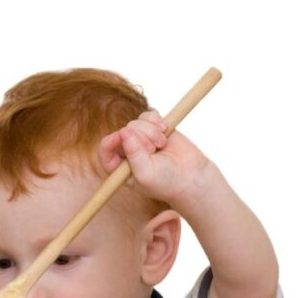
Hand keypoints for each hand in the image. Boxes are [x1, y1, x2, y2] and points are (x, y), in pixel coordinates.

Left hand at [98, 110, 212, 208]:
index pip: (105, 150)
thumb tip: (124, 131)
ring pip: (136, 123)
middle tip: (153, 149)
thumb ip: (134, 154)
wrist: (192, 176)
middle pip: (123, 132)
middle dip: (140, 137)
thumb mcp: (146, 173)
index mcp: (118, 166)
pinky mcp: (154, 128)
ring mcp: (140, 138)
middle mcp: (126, 151)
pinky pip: (148, 115)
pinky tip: (165, 129)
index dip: (111, 141)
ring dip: (150, 130)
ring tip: (161, 144)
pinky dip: (156, 120)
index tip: (122, 135)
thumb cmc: (166, 182)